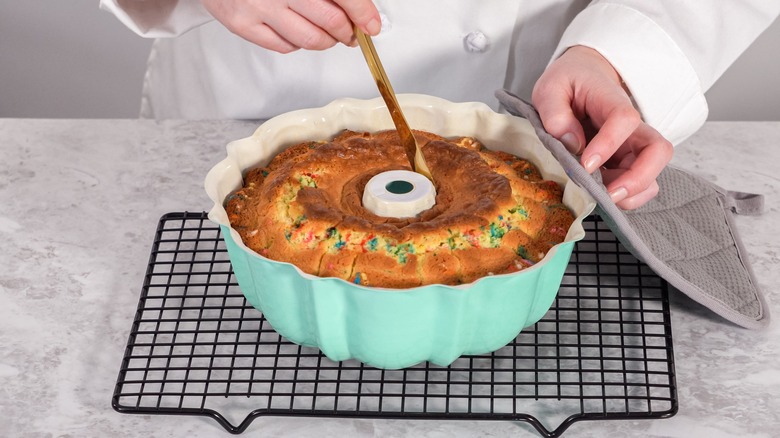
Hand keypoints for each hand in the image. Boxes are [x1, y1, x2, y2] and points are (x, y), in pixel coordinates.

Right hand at [200, 0, 380, 52]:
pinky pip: (285, 47)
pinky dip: (298, 44)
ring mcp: (259, 8)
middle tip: (351, 32)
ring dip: (326, 41)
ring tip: (327, 33)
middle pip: (330, 22)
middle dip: (348, 32)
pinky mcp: (243, 25)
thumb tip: (358, 6)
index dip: (363, 13)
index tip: (372, 24)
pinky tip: (297, 30)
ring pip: (310, 40)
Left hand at [532, 45, 672, 209]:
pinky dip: (627, 198)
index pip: (624, 119)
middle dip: (638, 178)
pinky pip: (640, 185)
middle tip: (608, 194)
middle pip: (658, 150)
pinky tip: (601, 196)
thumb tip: (571, 143)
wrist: (583, 78)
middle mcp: (631, 127)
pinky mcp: (626, 162)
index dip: (609, 143)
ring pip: (653, 173)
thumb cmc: (569, 83)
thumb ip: (555, 112)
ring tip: (601, 197)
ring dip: (632, 192)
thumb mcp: (551, 88)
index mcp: (610, 101)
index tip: (586, 164)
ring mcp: (631, 146)